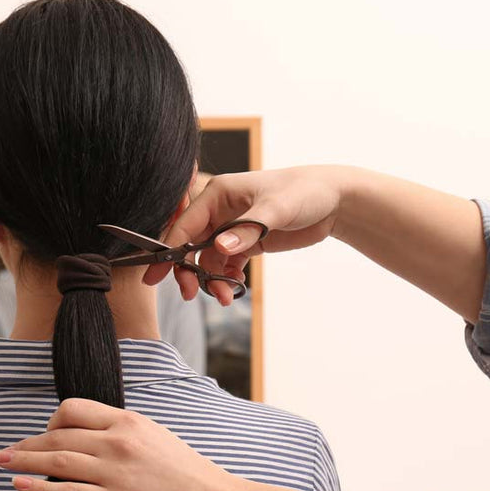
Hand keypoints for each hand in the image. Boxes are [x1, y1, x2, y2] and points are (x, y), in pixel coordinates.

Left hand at [0, 397, 233, 490]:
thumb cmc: (187, 474)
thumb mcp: (155, 437)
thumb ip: (122, 433)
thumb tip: (90, 439)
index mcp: (127, 421)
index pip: (73, 410)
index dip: (51, 422)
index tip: (43, 435)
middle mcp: (117, 441)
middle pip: (57, 435)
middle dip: (26, 444)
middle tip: (5, 452)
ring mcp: (114, 472)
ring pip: (56, 461)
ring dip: (23, 461)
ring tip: (3, 463)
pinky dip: (38, 488)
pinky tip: (20, 485)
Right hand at [151, 165, 358, 301]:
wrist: (334, 200)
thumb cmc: (305, 192)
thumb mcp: (276, 210)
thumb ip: (247, 229)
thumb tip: (220, 247)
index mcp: (218, 193)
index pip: (185, 225)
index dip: (169, 251)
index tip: (154, 276)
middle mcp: (219, 210)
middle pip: (190, 245)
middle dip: (189, 271)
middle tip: (191, 294)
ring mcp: (231, 227)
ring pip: (208, 259)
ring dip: (211, 280)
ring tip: (225, 298)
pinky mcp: (245, 241)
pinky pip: (226, 264)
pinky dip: (226, 279)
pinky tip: (234, 291)